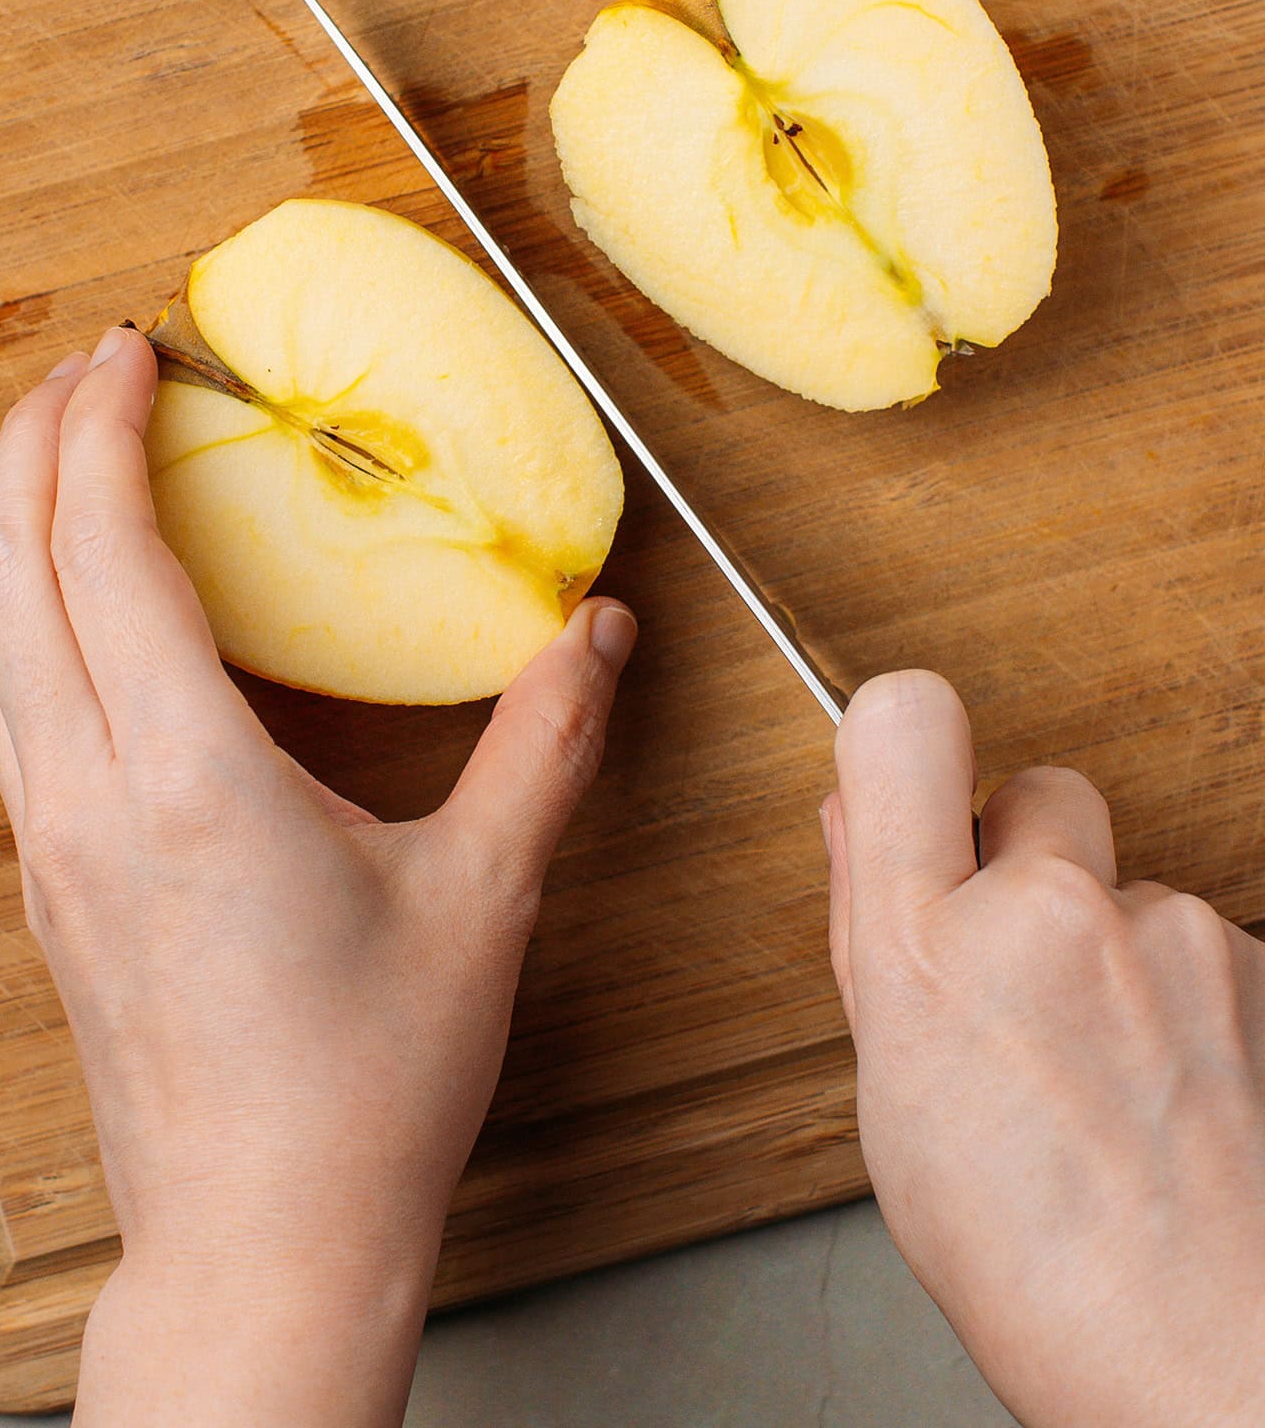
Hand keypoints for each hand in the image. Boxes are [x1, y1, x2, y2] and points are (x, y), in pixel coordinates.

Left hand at [0, 327, 635, 1427]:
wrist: (261, 1244)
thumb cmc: (363, 1090)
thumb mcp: (484, 898)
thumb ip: (546, 744)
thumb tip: (597, 632)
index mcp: (188, 781)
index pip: (103, 554)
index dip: (102, 432)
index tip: (132, 353)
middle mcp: (91, 800)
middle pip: (8, 574)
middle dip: (31, 447)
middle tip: (85, 371)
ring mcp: (54, 846)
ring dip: (14, 527)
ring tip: (68, 459)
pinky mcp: (53, 884)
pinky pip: (8, 709)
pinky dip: (24, 613)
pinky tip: (77, 608)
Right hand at [822, 670, 1264, 1427]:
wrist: (1210, 1366)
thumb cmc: (1038, 1268)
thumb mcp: (894, 1101)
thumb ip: (871, 933)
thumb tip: (860, 818)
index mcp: (930, 949)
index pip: (903, 721)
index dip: (903, 735)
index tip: (909, 772)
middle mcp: (1055, 915)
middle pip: (1036, 789)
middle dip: (1026, 860)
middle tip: (1023, 972)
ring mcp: (1172, 934)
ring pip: (1125, 885)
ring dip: (1112, 946)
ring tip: (1104, 1077)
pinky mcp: (1258, 962)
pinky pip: (1199, 941)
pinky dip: (1184, 999)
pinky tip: (1169, 1095)